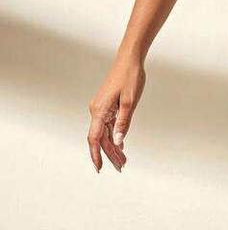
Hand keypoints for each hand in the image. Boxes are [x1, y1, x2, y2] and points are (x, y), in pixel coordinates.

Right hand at [87, 54, 145, 171]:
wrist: (129, 61)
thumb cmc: (130, 78)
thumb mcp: (130, 103)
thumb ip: (123, 123)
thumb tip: (118, 142)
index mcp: (100, 111)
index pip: (95, 138)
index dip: (96, 155)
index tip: (99, 168)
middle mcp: (97, 111)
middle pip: (101, 139)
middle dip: (110, 155)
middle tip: (121, 167)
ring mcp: (101, 109)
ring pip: (105, 133)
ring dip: (113, 148)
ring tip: (123, 161)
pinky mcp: (106, 106)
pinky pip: (108, 126)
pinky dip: (114, 137)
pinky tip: (121, 146)